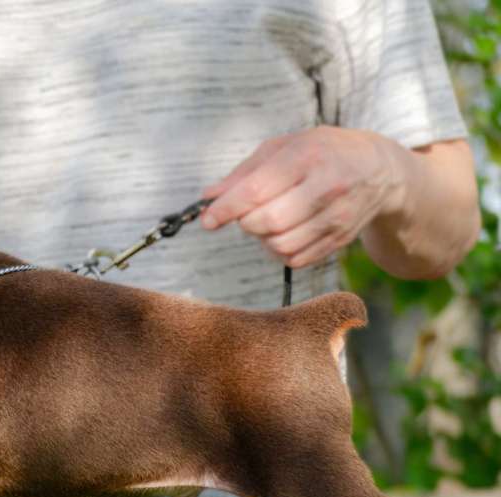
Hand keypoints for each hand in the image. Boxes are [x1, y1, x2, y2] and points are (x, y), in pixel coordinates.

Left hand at [200, 126, 405, 268]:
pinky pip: (296, 259)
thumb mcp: (284, 147)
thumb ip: (244, 172)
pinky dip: (280, 251)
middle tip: (247, 212)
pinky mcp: (341, 239)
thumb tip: (208, 197)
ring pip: (280, 245)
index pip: (257, 190)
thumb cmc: (321, 153)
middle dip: (246, 222)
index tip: (207, 219)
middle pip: (268, 222)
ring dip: (262, 238)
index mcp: (308, 156)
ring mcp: (337, 216)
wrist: (378, 169)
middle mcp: (327, 186)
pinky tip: (285, 232)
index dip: (226, 208)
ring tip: (268, 220)